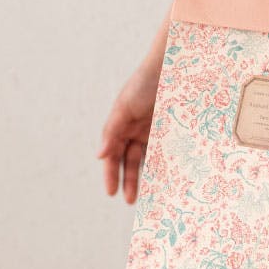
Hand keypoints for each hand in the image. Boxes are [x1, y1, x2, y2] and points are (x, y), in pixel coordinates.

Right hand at [96, 58, 161, 203]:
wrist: (169, 67)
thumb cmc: (143, 84)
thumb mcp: (124, 107)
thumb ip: (112, 130)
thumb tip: (99, 155)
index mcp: (119, 125)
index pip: (112, 155)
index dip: (111, 173)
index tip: (111, 192)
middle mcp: (134, 130)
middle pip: (129, 160)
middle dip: (129, 180)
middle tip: (130, 201)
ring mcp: (152, 130)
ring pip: (147, 158)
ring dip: (147, 175)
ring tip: (150, 194)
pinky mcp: (168, 129)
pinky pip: (165, 150)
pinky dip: (164, 164)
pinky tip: (167, 177)